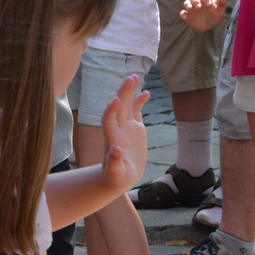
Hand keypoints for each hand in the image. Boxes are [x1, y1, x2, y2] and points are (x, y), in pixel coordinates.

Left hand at [98, 74, 149, 192]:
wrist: (120, 176)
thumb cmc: (116, 177)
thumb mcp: (115, 174)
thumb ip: (113, 163)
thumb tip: (115, 150)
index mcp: (113, 138)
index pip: (109, 120)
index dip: (111, 110)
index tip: (115, 100)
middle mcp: (118, 129)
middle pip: (119, 107)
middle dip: (123, 93)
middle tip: (131, 78)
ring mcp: (126, 128)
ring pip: (127, 106)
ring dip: (129, 92)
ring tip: (135, 77)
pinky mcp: (135, 129)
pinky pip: (135, 112)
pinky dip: (139, 102)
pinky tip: (146, 93)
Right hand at [180, 0, 225, 32]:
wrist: (209, 25)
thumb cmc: (215, 16)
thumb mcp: (220, 11)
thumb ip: (221, 5)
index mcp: (204, 0)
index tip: (209, 4)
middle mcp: (197, 3)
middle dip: (195, 1)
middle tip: (199, 7)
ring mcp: (191, 9)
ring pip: (186, 3)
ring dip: (187, 5)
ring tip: (190, 9)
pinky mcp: (187, 16)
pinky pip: (182, 13)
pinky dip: (183, 14)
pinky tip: (186, 17)